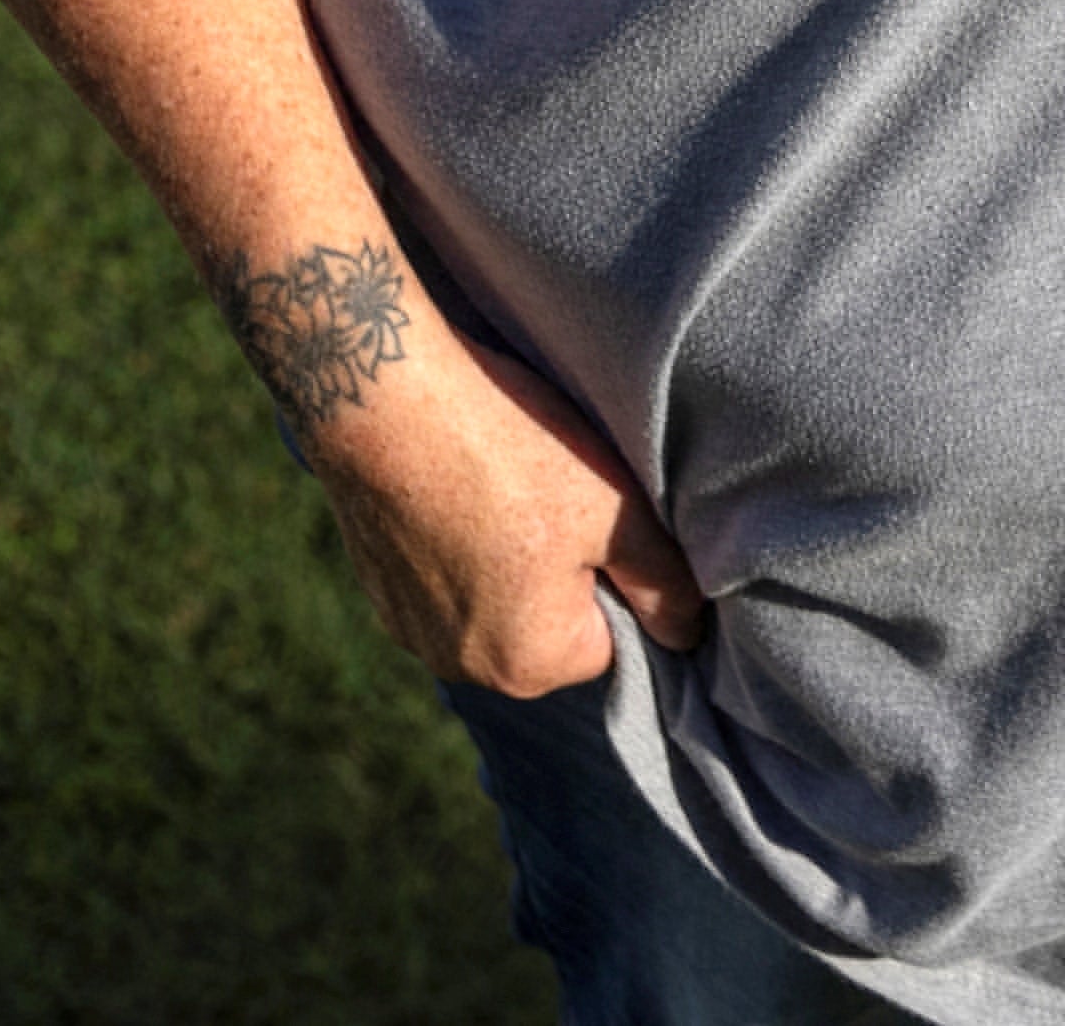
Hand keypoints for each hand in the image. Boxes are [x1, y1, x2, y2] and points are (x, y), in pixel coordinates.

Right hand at [298, 318, 710, 696]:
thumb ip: (663, 582)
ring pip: (495, 603)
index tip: (598, 513)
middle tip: (553, 491)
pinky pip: (443, 579)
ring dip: (508, 558)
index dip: (618, 570)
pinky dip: (458, 544)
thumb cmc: (509, 449)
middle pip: (549, 627)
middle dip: (562, 571)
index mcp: (527, 664)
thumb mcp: (615, 509)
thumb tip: (688, 632)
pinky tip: (461, 486)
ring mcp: (409, 630)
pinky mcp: (376, 589)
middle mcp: (461, 668)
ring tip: (504, 484)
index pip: (611, 637)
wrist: (383, 395)